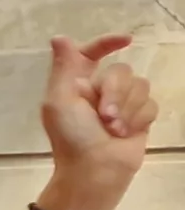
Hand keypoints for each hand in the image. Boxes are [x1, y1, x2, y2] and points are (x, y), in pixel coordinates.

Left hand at [38, 34, 154, 209]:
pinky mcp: (140, 117)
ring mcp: (121, 103)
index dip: (107, 43)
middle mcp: (99, 90)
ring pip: (140, 86)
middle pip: (122, 71)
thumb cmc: (72, 138)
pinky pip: (151, 104)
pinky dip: (138, 119)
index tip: (126, 40)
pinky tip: (126, 134)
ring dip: (127, 109)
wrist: (95, 171)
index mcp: (76, 84)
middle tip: (104, 117)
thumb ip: (64, 68)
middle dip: (115, 93)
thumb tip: (59, 38)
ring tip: (113, 130)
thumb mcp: (60, 101)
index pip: (92, 53)